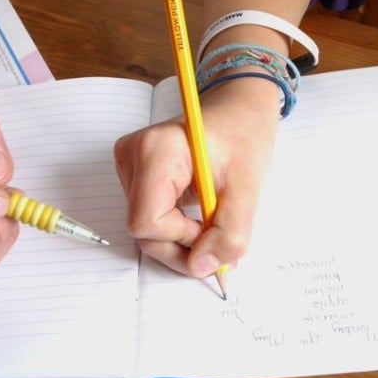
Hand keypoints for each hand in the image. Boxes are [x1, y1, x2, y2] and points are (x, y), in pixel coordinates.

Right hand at [114, 77, 280, 276]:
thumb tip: (202, 268)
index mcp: (157, 150)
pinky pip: (148, 216)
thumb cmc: (244, 135)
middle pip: (142, 229)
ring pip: (144, 228)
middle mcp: (133, 156)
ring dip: (180, 240)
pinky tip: (198, 219)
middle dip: (182, 247)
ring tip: (212, 226)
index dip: (181, 238)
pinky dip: (174, 228)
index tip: (211, 229)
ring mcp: (130, 165)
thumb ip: (229, 232)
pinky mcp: (135, 174)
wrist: (240, 109)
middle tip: (217, 244)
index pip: (147, 221)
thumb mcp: (248, 187)